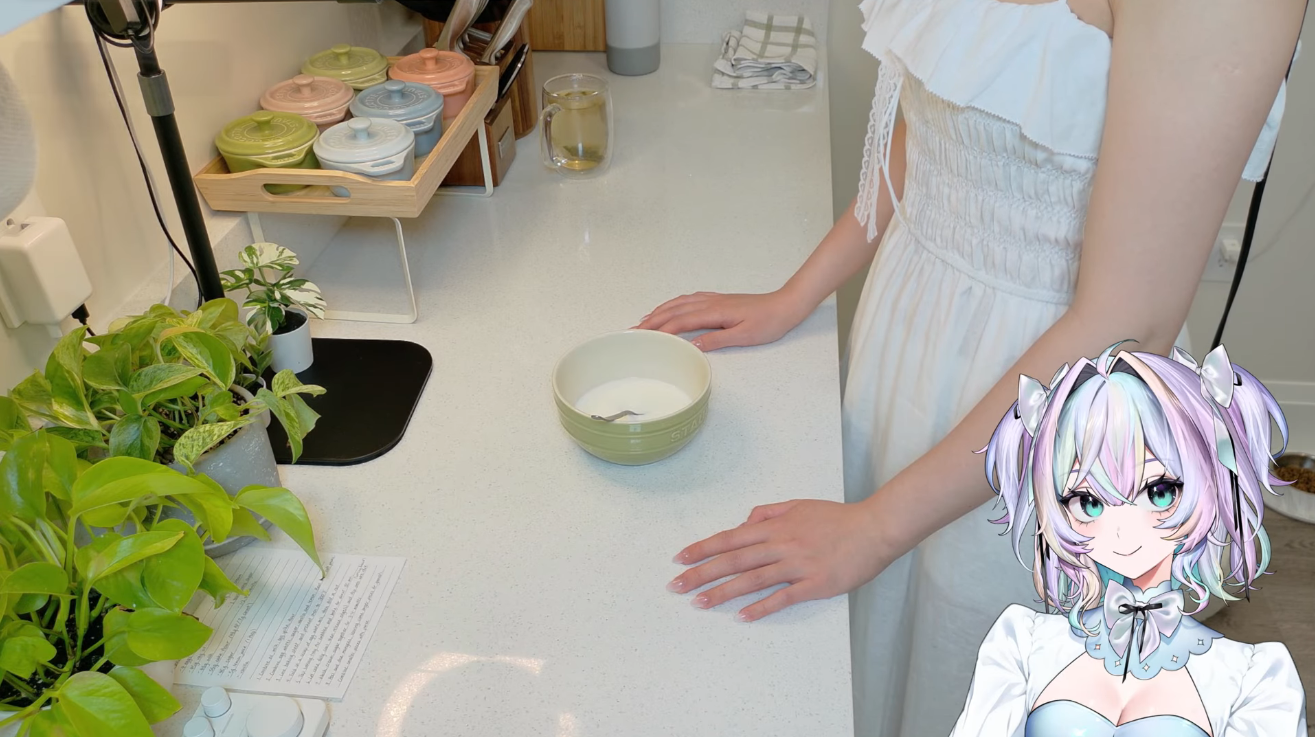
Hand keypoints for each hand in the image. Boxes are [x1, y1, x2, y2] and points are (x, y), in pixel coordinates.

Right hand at [633, 290, 808, 351]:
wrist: (785, 305)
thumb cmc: (769, 322)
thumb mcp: (745, 336)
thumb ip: (718, 339)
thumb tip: (693, 344)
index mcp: (715, 312)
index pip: (680, 321)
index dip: (660, 329)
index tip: (643, 337)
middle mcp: (710, 302)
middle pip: (675, 310)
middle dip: (653, 320)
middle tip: (634, 331)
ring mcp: (714, 299)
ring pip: (680, 303)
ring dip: (661, 310)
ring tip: (645, 320)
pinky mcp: (719, 300)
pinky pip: (690, 299)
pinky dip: (675, 303)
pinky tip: (672, 308)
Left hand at [666, 499, 891, 620]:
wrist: (874, 528)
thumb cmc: (837, 518)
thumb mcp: (798, 506)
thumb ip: (768, 513)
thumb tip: (744, 523)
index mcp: (775, 527)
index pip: (730, 538)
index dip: (703, 548)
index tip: (679, 558)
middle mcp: (781, 544)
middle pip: (734, 560)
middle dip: (702, 573)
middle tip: (676, 586)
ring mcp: (797, 565)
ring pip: (752, 580)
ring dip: (723, 592)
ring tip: (699, 603)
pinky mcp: (814, 583)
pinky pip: (783, 597)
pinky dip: (762, 607)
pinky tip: (743, 617)